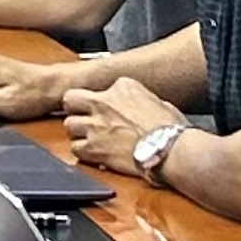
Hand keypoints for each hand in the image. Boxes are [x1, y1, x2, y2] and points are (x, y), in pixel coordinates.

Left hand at [62, 77, 187, 174]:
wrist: (170, 149)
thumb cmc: (171, 129)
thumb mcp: (159, 102)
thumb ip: (141, 101)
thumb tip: (141, 108)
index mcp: (123, 86)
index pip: (101, 87)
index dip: (103, 100)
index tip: (109, 109)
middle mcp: (104, 102)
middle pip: (71, 99)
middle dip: (75, 108)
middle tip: (84, 117)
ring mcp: (96, 125)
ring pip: (69, 124)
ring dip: (78, 131)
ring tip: (90, 137)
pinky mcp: (94, 148)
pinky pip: (75, 148)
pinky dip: (82, 152)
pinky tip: (93, 153)